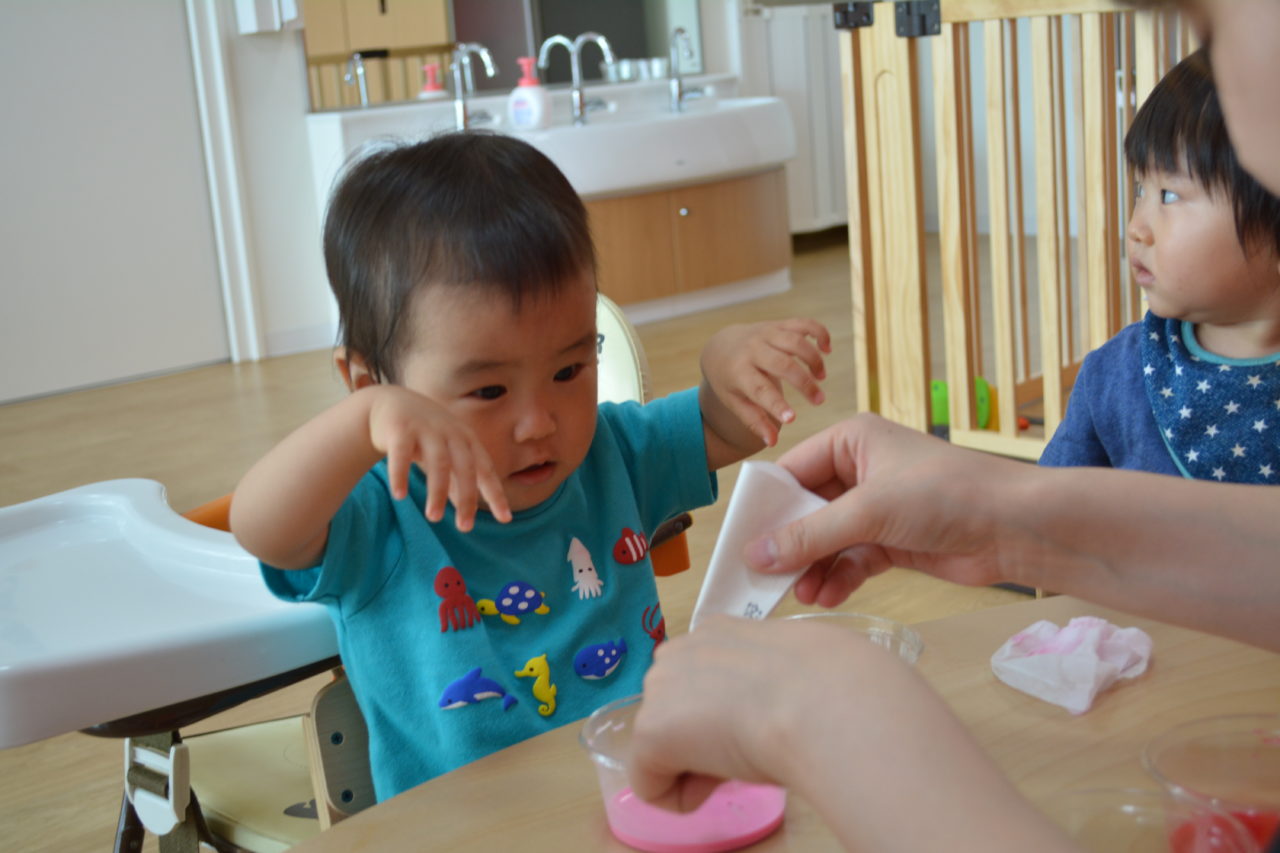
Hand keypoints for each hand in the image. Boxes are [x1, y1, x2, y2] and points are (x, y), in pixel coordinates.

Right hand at [364, 385, 510, 530]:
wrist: (390, 403)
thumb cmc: (424, 435)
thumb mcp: (444, 455)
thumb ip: (455, 480)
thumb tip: (465, 509)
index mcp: (466, 440)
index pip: (486, 470)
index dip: (496, 494)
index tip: (505, 519)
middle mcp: (451, 433)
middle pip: (466, 468)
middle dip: (468, 498)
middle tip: (464, 527)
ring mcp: (427, 428)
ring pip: (438, 463)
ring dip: (438, 492)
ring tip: (433, 518)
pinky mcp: (400, 428)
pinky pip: (401, 454)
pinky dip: (401, 475)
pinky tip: (399, 495)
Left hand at [630, 616, 1080, 852]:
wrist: (826, 702)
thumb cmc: (833, 684)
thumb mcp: (798, 667)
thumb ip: (769, 679)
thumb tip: (780, 708)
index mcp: (716, 630)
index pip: (703, 683)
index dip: (727, 714)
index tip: (761, 721)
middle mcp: (678, 651)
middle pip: (676, 713)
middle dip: (705, 739)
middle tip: (753, 745)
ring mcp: (659, 691)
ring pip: (665, 748)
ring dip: (698, 764)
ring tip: (745, 755)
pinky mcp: (651, 734)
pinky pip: (651, 785)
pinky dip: (682, 797)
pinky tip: (722, 779)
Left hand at [700, 319, 830, 446]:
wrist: (720, 346)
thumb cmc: (730, 380)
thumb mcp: (735, 402)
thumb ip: (754, 421)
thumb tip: (772, 443)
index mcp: (739, 372)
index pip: (759, 389)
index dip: (776, 404)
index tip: (792, 418)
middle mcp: (753, 350)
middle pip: (782, 364)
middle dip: (804, 383)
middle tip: (819, 400)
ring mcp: (766, 334)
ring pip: (796, 341)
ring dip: (814, 360)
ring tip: (821, 377)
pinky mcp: (778, 325)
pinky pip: (803, 324)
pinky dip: (819, 333)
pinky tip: (827, 349)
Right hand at [744, 413, 1022, 605]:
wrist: (1016, 528)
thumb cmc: (947, 495)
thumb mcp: (870, 511)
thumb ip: (810, 535)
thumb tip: (756, 555)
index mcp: (851, 441)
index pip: (791, 472)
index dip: (766, 508)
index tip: (741, 542)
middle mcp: (860, 470)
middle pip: (805, 510)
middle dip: (788, 545)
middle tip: (761, 578)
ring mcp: (876, 507)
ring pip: (826, 540)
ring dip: (811, 568)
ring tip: (798, 596)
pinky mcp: (892, 541)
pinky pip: (850, 560)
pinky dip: (837, 578)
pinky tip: (826, 597)